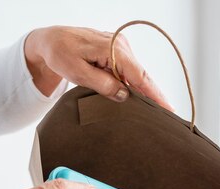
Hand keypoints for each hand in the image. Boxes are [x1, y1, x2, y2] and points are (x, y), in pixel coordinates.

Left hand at [24, 26, 172, 108]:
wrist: (51, 41)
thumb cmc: (61, 54)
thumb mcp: (79, 73)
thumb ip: (103, 85)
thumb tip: (124, 96)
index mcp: (113, 48)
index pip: (139, 76)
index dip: (154, 94)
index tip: (168, 108)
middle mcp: (120, 45)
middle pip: (141, 76)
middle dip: (153, 95)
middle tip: (166, 116)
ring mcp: (120, 48)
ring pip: (135, 75)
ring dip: (140, 92)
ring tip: (152, 112)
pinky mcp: (116, 52)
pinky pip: (128, 72)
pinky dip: (132, 86)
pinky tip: (135, 100)